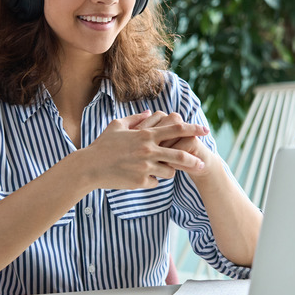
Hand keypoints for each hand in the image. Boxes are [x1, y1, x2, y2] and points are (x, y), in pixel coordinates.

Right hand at [80, 111, 208, 189]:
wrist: (90, 167)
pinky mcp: (141, 182)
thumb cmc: (103, 145)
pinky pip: (155, 183)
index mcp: (145, 135)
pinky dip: (151, 181)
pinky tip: (140, 178)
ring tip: (161, 170)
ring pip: (170, 172)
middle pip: (180, 154)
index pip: (175, 129)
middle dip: (194, 159)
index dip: (192, 129)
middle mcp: (148, 150)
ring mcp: (145, 167)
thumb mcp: (117, 126)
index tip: (205, 130)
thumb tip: (149, 112)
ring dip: (169, 171)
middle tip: (202, 162)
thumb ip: (135, 119)